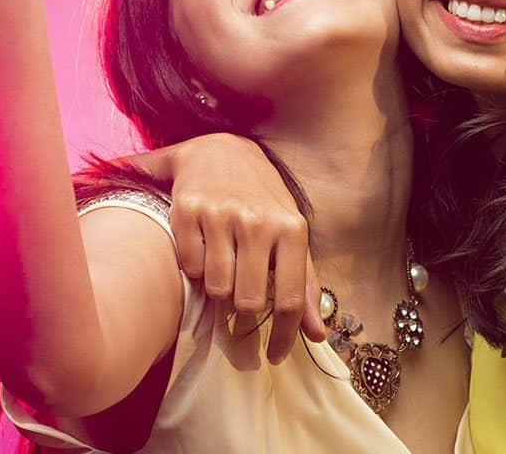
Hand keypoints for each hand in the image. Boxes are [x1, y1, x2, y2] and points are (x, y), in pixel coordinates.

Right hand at [167, 134, 325, 362]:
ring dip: (218, 292)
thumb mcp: (292, 233)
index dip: (283, 336)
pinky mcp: (188, 210)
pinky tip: (203, 254)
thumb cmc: (263, 200)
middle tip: (240, 309)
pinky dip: (194, 271)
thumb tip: (317, 335)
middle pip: (247, 300)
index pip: (289, 298)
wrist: (222, 150)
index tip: (275, 357)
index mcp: (291, 228)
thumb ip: (305, 284)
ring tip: (223, 276)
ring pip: (216, 287)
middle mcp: (257, 221)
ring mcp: (221, 214)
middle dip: (243, 315)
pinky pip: (189, 266)